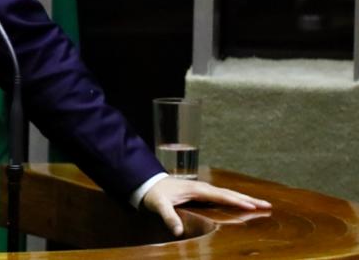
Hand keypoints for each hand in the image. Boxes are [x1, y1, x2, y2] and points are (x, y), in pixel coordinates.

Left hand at [142, 177, 270, 236]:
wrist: (146, 182)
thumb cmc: (154, 193)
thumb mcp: (158, 205)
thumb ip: (168, 217)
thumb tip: (178, 231)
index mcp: (197, 189)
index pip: (222, 196)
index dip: (237, 202)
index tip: (254, 207)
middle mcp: (203, 187)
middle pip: (230, 193)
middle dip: (248, 199)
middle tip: (268, 205)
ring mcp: (202, 189)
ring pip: (227, 194)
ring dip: (244, 198)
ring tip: (261, 204)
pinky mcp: (200, 193)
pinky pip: (222, 196)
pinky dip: (234, 199)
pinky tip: (240, 204)